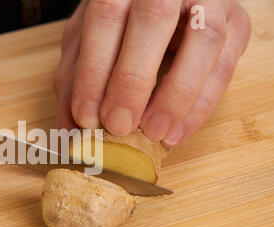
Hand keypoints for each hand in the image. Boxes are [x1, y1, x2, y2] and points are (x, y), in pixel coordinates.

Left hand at [54, 0, 250, 145]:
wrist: (170, 2)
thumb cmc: (120, 24)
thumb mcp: (87, 39)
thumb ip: (75, 77)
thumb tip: (70, 126)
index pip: (106, 19)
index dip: (95, 71)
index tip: (87, 118)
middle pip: (153, 21)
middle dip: (132, 81)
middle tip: (118, 126)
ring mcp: (208, 0)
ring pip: (203, 40)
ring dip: (176, 95)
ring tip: (153, 133)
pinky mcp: (235, 24)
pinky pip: (225, 65)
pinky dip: (201, 105)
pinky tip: (176, 132)